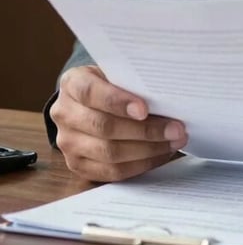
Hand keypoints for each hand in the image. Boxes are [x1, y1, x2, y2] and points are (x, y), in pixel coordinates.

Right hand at [49, 65, 187, 181]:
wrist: (87, 101)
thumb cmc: (110, 82)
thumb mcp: (116, 72)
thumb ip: (132, 81)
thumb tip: (167, 95)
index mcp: (72, 84)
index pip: (91, 92)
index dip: (118, 102)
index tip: (144, 109)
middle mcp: (65, 114)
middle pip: (104, 127)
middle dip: (145, 130)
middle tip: (176, 129)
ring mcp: (68, 143)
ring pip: (109, 153)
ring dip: (148, 150)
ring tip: (174, 141)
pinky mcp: (77, 165)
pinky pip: (111, 172)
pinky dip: (140, 164)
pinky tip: (161, 154)